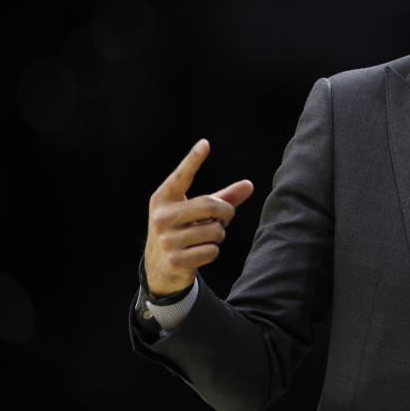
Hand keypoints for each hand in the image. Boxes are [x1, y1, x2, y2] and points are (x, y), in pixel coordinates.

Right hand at [144, 139, 253, 295]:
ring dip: (218, 234)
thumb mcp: (196, 211)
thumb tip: (249, 184)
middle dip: (226, 212)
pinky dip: (212, 251)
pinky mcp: (175, 260)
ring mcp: (166, 240)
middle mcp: (161, 217)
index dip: (193, 159)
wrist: (160, 266)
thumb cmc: (183, 229)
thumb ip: (223, 197)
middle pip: (211, 205)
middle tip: (224, 217)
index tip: (205, 144)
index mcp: (164, 198)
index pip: (181, 176)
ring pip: (215, 230)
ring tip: (204, 237)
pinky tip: (198, 253)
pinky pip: (212, 250)